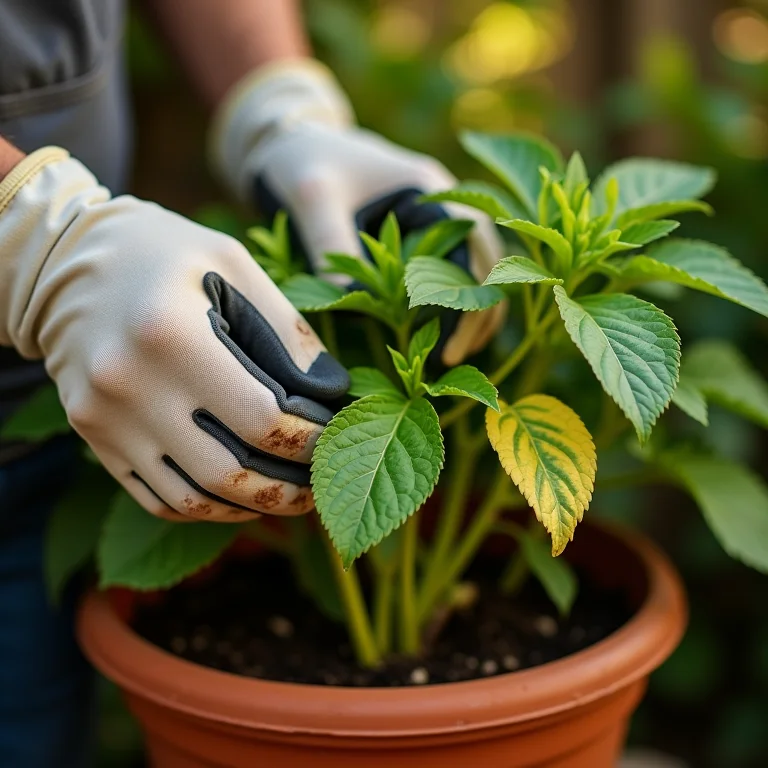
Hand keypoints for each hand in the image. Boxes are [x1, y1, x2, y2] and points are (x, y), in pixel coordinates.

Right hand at [0, 149, 348, 520]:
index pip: (261, 418)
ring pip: (192, 498)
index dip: (309, 439)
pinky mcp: (92, 436)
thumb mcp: (232, 264)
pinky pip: (156, 497)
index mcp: (170, 333)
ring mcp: (104, 418)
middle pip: (228, 472)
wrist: (64, 260)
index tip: (335, 435)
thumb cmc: (163, 253)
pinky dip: (206, 507)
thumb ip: (287, 329)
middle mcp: (129, 384)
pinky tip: (240, 497)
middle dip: (289, 489)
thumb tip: (333, 393)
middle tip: (322, 485)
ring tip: (291, 499)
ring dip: (250, 508)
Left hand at [211, 59, 504, 365]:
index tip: (447, 351)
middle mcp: (443, 199)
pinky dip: (452, 300)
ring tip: (449, 354)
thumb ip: (331, 246)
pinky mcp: (420, 229)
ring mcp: (436, 213)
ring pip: (477, 269)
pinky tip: (435, 333)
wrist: (292, 139)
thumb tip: (353, 305)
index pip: (473, 257)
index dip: (468, 308)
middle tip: (449, 361)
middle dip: (478, 316)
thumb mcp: (312, 199)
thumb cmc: (302, 162)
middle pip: (487, 266)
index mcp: (429, 190)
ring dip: (472, 311)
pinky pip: (451, 268)